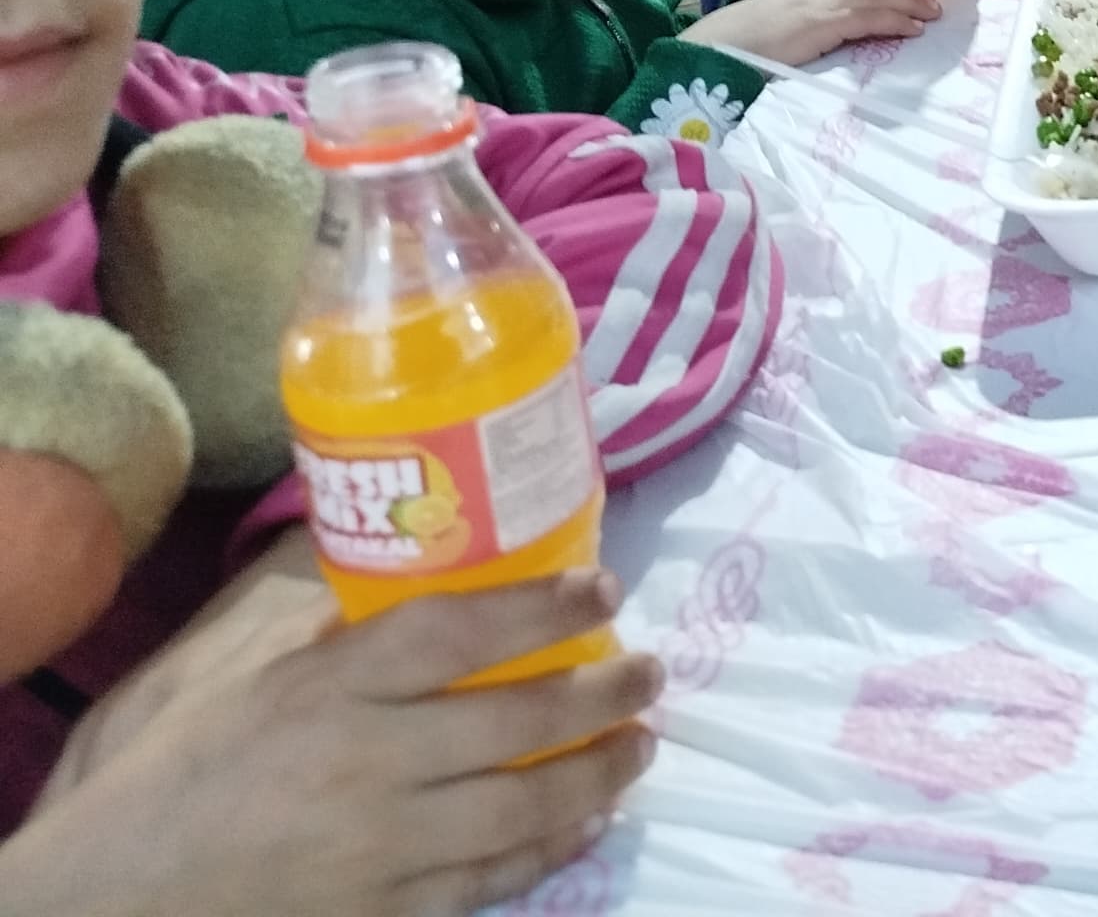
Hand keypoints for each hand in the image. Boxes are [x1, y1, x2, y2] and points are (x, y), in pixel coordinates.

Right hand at [0, 569, 659, 916]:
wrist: (112, 900)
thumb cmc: (179, 770)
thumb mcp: (242, 674)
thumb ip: (328, 622)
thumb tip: (412, 552)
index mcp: (326, 688)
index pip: (456, 632)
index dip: (539, 606)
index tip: (600, 585)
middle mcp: (363, 764)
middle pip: (515, 723)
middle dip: (603, 694)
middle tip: (649, 671)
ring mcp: (377, 849)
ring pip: (522, 810)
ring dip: (598, 774)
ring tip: (639, 744)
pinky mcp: (381, 915)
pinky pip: (490, 884)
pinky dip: (550, 852)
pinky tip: (586, 823)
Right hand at [692, 0, 940, 61]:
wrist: (735, 39)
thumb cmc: (760, 36)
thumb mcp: (798, 19)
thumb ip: (823, 18)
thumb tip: (844, 31)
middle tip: (935, 3)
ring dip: (912, 6)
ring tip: (934, 14)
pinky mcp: (832, 19)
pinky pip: (875, 18)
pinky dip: (899, 22)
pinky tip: (916, 29)